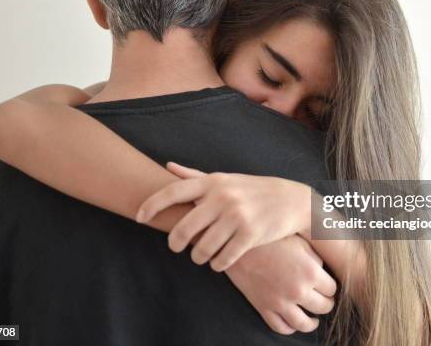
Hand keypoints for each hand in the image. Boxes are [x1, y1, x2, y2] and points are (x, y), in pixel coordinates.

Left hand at [136, 162, 312, 270]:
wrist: (292, 200)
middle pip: (184, 228)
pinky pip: (223, 259)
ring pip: (202, 249)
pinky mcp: (250, 236)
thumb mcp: (224, 178)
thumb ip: (195, 175)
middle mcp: (222, 198)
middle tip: (176, 247)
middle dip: (175, 242)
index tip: (138, 217)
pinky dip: (217, 265)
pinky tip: (219, 262)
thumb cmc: (252, 190)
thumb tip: (167, 166)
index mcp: (213, 182)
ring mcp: (236, 217)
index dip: (151, 205)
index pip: (173, 192)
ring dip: (198, 257)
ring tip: (200, 256)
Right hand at [226, 235, 336, 334]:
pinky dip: (290, 328)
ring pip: (304, 324)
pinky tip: (293, 322)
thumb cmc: (270, 239)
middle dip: (326, 303)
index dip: (331, 286)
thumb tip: (322, 269)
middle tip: (324, 299)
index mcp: (310, 272)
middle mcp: (298, 291)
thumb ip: (315, 257)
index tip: (328, 284)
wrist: (240, 245)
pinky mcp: (263, 307)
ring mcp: (280, 302)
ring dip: (312, 322)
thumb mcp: (298, 241)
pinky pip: (280, 327)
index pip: (332, 288)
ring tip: (314, 318)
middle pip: (323, 307)